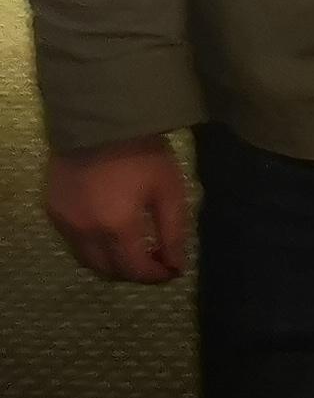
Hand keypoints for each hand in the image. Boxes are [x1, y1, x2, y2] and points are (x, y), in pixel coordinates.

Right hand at [43, 135, 192, 281]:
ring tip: (134, 251)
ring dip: (111, 263)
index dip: (156, 276)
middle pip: (108, 271)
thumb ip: (173, 232)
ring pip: (86, 260)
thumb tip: (177, 266)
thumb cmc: (142, 153)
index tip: (173, 271)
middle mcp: (85, 231)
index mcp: (116, 226)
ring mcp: (64, 222)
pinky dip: (92, 247)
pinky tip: (110, 234)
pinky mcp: (52, 210)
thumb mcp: (169, 190)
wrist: (100, 121)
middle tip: (155, 262)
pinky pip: (72, 242)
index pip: (135, 269)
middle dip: (134, 273)